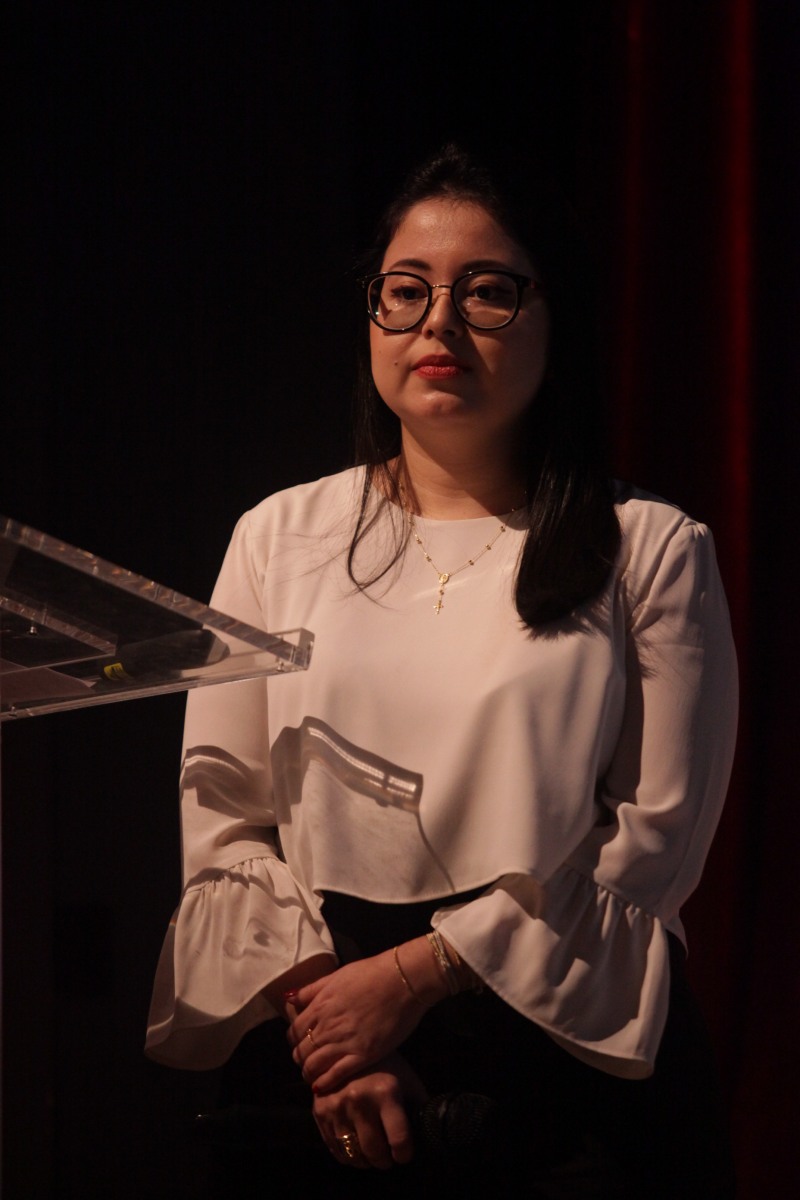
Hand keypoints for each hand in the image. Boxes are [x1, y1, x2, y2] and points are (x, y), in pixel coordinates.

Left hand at [287, 940, 446, 1091]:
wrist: (402, 980)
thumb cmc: (371, 973)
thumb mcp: (337, 975)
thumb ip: (312, 989)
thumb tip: (288, 997)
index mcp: (320, 1006)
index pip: (294, 1032)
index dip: (295, 1040)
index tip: (301, 1043)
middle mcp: (327, 1026)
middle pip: (301, 1052)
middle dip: (301, 1058)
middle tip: (307, 1061)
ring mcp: (344, 1042)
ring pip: (314, 1066)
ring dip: (310, 1073)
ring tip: (314, 1075)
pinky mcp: (363, 1056)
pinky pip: (335, 1075)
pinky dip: (324, 1083)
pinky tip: (322, 1087)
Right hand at [312, 1053, 427, 1170]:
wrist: (346, 1048)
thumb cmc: (385, 1066)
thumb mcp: (407, 1080)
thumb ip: (419, 1107)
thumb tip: (430, 1133)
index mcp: (385, 1092)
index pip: (399, 1140)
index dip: (404, 1154)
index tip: (404, 1155)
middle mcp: (359, 1100)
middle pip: (375, 1152)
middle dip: (385, 1161)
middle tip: (389, 1158)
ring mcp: (337, 1107)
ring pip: (354, 1155)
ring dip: (366, 1161)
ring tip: (373, 1153)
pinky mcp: (320, 1112)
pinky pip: (336, 1150)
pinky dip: (348, 1156)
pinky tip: (356, 1147)